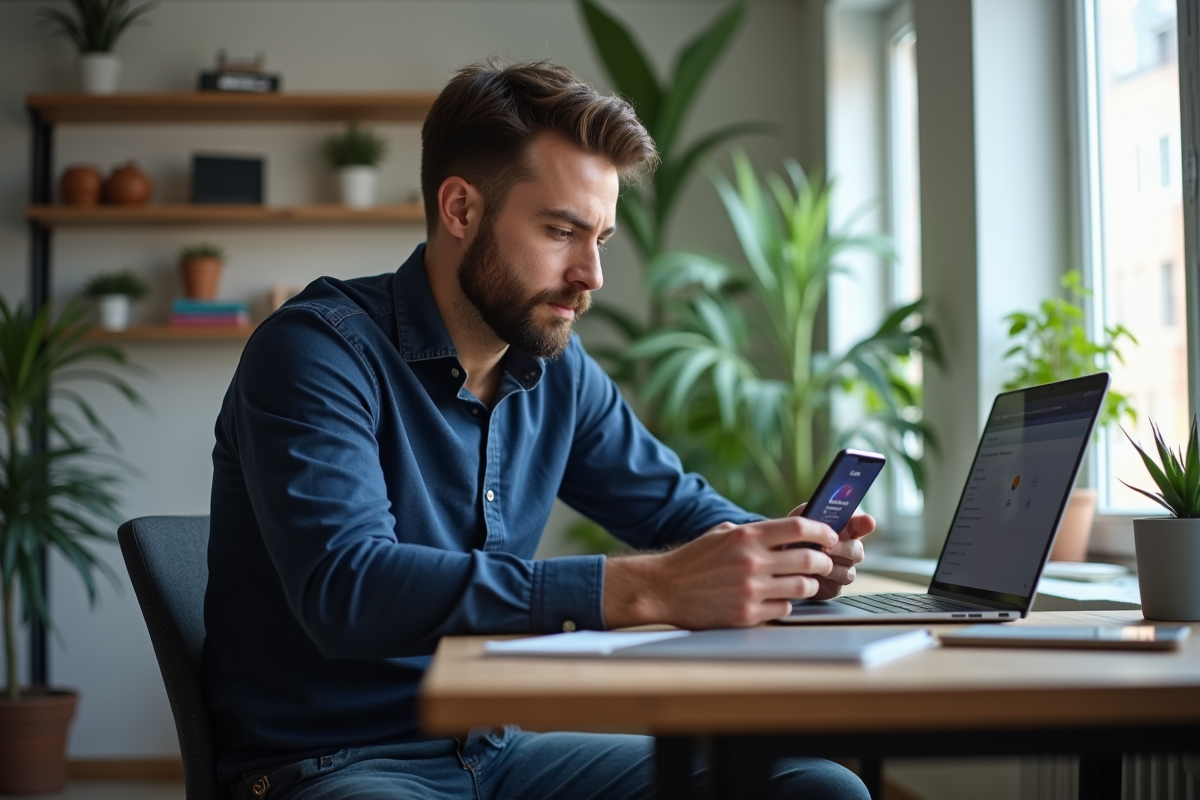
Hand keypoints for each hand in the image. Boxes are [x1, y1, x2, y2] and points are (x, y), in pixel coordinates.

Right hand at [603, 517, 838, 629]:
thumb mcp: (722, 534)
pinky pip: (783, 609)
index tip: (830, 537)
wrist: (664, 588)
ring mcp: (750, 590)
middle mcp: (751, 561)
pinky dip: (785, 605)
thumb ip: (754, 532)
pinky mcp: (746, 614)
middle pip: (809, 559)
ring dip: (809, 586)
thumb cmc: (694, 560)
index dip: (822, 531)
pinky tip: (777, 600)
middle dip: (824, 562)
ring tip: (803, 584)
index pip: (799, 527)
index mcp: (746, 536)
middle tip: (824, 563)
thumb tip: (788, 531)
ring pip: (802, 588)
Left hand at [787, 503, 874, 600]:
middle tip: (827, 547)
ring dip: (832, 562)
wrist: (781, 565)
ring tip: (814, 560)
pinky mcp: (837, 584)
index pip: (861, 523)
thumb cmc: (792, 539)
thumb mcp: (798, 522)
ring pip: (850, 566)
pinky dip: (828, 576)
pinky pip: (841, 581)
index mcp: (841, 528)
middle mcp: (847, 547)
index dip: (865, 523)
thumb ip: (810, 512)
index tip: (867, 521)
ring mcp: (844, 566)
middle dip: (842, 547)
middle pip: (858, 549)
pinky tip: (814, 572)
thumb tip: (822, 504)